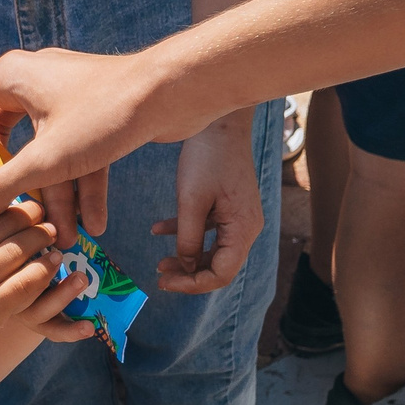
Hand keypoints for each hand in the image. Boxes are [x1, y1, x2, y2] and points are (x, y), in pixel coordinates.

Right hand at [0, 46, 183, 238]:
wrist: (172, 92)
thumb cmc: (103, 115)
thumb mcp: (45, 159)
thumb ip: (4, 186)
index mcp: (10, 77)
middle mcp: (33, 82)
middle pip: (9, 142)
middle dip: (19, 189)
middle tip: (11, 222)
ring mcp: (67, 97)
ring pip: (50, 153)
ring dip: (60, 196)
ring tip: (67, 239)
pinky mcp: (95, 111)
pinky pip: (79, 151)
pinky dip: (85, 183)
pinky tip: (95, 223)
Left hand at [151, 117, 264, 293]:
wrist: (220, 121)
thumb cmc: (207, 157)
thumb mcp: (191, 201)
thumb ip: (188, 238)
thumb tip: (186, 267)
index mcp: (242, 229)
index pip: (222, 273)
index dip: (192, 284)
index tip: (165, 283)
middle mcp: (246, 227)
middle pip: (219, 265)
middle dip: (189, 274)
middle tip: (159, 275)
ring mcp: (238, 216)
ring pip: (213, 250)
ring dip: (187, 257)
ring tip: (159, 262)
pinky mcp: (229, 205)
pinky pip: (208, 229)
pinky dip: (186, 233)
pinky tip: (158, 229)